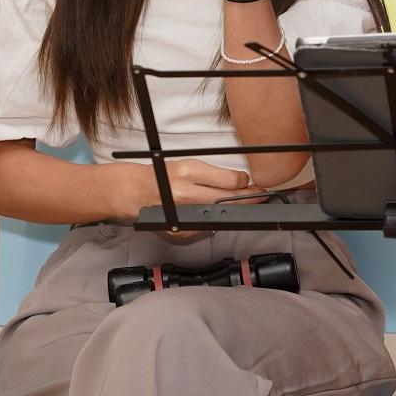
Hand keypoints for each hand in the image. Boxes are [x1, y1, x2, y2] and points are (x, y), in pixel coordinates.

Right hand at [117, 159, 265, 220]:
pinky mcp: (181, 230)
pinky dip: (217, 220)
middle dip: (249, 198)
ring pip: (222, 215)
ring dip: (236, 210)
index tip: (251, 183)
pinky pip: (208, 226)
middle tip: (259, 195)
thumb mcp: (189, 165)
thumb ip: (214, 175)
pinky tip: (222, 214)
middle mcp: (186, 194)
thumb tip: (241, 182)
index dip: (245, 183)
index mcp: (188, 173)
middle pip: (230, 200)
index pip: (231, 181)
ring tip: (243, 204)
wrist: (136, 192)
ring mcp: (183, 214)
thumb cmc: (162, 176)